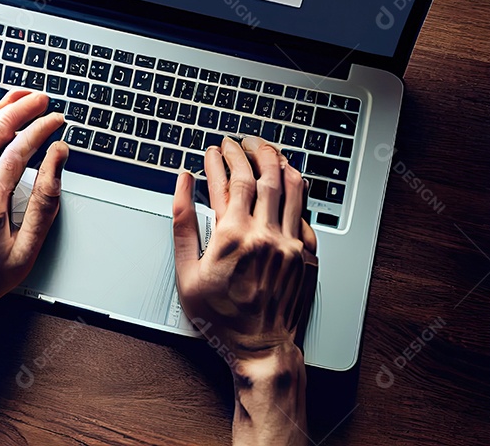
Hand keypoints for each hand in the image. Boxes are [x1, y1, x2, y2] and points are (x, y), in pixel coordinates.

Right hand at [172, 135, 317, 369]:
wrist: (260, 348)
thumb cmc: (220, 317)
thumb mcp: (186, 271)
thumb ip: (182, 222)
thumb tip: (182, 184)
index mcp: (231, 236)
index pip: (228, 181)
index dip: (220, 159)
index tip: (212, 149)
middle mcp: (263, 234)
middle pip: (260, 176)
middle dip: (248, 151)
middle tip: (239, 141)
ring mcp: (289, 243)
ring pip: (289, 188)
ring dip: (277, 162)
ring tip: (267, 149)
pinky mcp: (306, 255)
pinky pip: (307, 214)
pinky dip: (299, 192)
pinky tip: (291, 181)